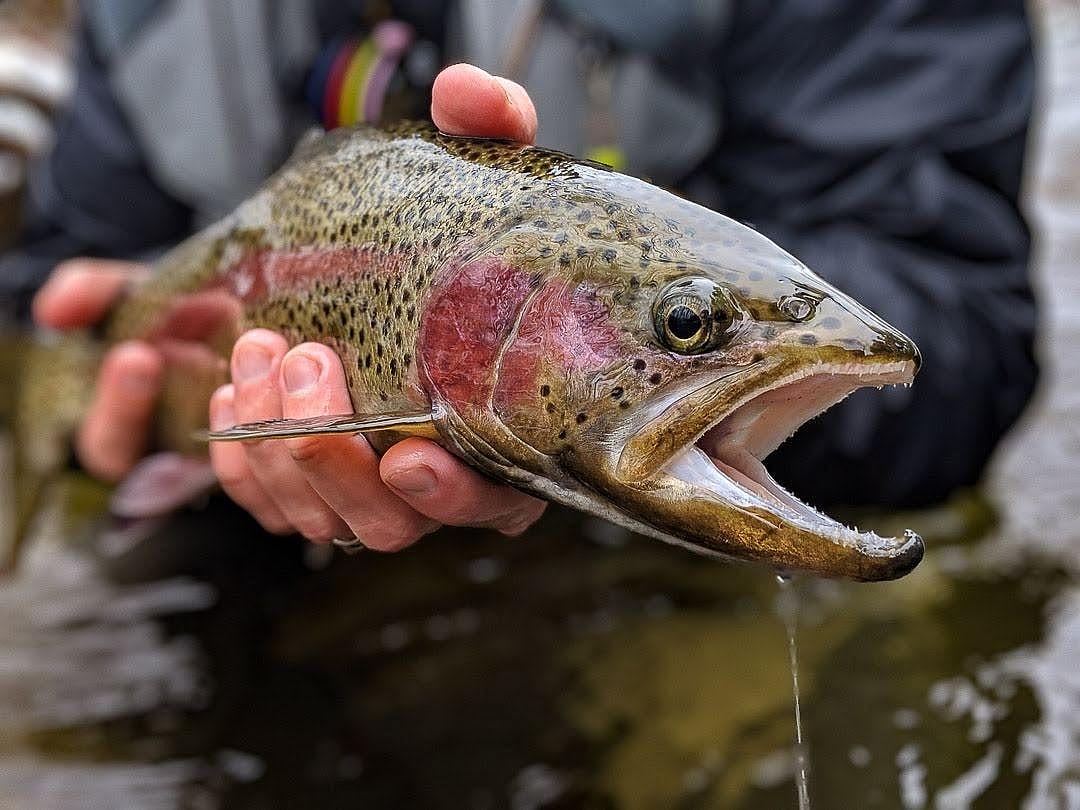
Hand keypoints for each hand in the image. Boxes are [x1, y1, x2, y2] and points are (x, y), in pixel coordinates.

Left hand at [36, 63, 545, 548]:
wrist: (409, 270)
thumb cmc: (460, 241)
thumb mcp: (481, 180)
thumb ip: (488, 133)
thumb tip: (467, 92)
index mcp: (504, 436)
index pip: (492, 502)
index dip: (454, 495)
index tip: (413, 457)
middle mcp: (442, 479)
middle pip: (387, 523)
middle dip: (334, 458)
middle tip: (306, 358)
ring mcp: (372, 487)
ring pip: (321, 521)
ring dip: (276, 451)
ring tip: (258, 354)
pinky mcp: (313, 480)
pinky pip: (269, 505)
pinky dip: (239, 464)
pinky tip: (230, 396)